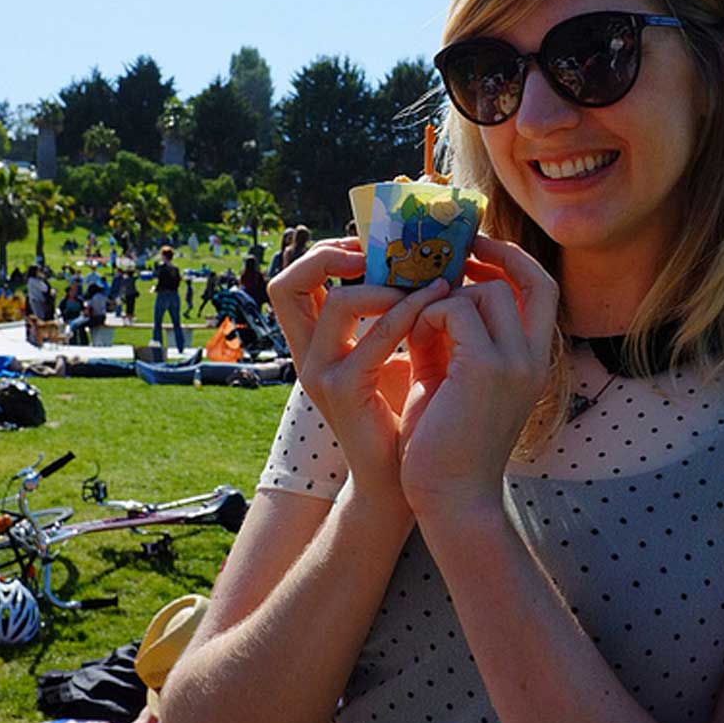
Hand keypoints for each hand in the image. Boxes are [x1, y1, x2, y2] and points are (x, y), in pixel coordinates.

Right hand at [270, 239, 450, 501]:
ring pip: (338, 302)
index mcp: (314, 341)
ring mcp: (321, 373)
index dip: (323, 254)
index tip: (368, 245)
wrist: (401, 477)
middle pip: (288, 284)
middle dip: (332, 255)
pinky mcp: (345, 392)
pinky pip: (375, 339)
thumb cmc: (403, 410)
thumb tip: (422, 262)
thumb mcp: (394, 351)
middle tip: (378, 253)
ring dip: (388, 285)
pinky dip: (408, 314)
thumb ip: (393, 312)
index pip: (292, 282)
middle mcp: (307, 354)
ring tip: (426, 284)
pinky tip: (435, 305)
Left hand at [398, 236, 557, 518]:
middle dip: (483, 262)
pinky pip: (456, 308)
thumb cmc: (445, 443)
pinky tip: (415, 341)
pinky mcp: (486, 368)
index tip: (477, 249)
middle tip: (444, 265)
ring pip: (487, 289)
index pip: (543, 286)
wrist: (450, 500)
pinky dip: (429, 315)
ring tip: (422, 326)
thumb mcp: (452, 376)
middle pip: (523, 277)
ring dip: (448, 297)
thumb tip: (431, 289)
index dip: (514, 259)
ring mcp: (515, 361)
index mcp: (534, 359)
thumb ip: (450, 334)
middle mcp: (535, 356)